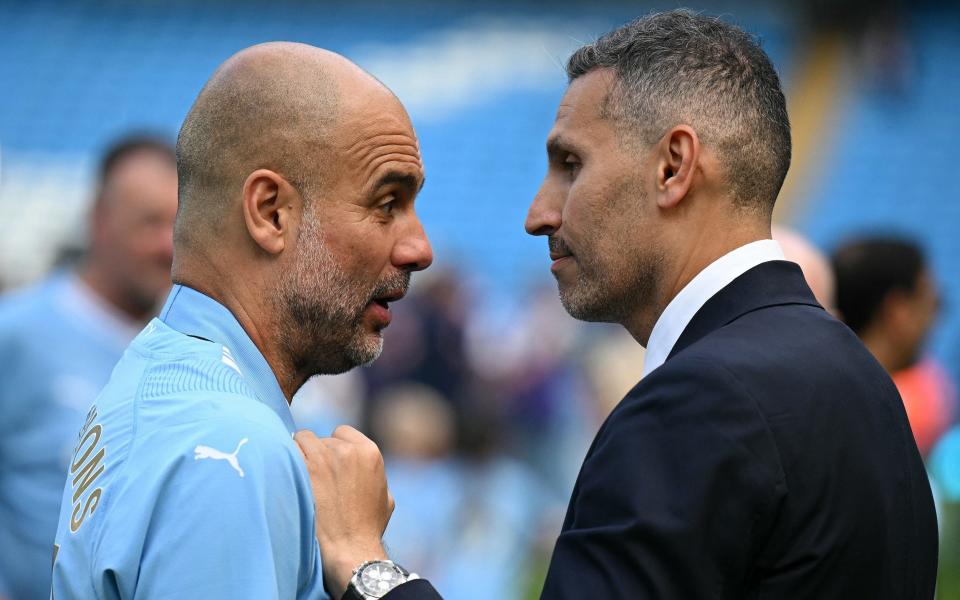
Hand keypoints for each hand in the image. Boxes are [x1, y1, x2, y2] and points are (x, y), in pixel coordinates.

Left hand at [295, 425, 393, 597]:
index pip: (342, 433)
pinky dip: (285, 461)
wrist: (350, 549)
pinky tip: (286, 478)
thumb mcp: (385, 498)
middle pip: (322, 438)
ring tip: (298, 476)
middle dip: (318, 454)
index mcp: (369, 453)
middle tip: (314, 479)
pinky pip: (288, 450)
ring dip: (299, 454)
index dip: (334, 447)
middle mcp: (347, 450)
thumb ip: (375, 477)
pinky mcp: (304, 469)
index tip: (328, 464)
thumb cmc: (368, 529)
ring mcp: (324, 457)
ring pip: (302, 439)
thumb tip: (362, 471)